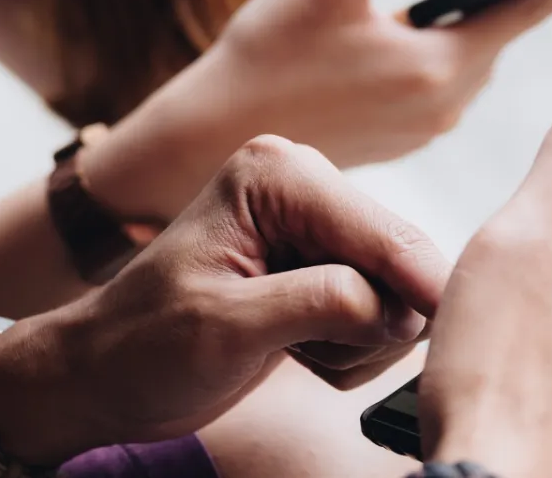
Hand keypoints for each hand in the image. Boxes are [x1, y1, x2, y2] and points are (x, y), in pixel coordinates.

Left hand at [0, 136, 450, 465]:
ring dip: (358, 342)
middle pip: (398, 260)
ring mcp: (317, 229)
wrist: (108, 376)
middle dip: (369, 321)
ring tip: (290, 350)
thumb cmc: (142, 345)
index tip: (443, 326)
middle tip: (307, 353)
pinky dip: (351, 348)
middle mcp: (304, 188)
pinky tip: (297, 350)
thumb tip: (401, 309)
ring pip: (397, 294)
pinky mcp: (324, 267)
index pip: (377, 231)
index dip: (416, 282)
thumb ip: (320, 305)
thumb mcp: (225, 326)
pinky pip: (381, 314)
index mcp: (276, 175)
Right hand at [86, 0, 551, 219]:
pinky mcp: (406, 135)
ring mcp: (426, 125)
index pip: (527, 10)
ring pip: (469, 57)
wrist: (220, 136)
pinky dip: (442, 48)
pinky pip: (443, 80)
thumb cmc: (268, 53)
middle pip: (499, 33)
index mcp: (437, 65)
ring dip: (469, 20)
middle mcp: (443, 103)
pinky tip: (416, 29)